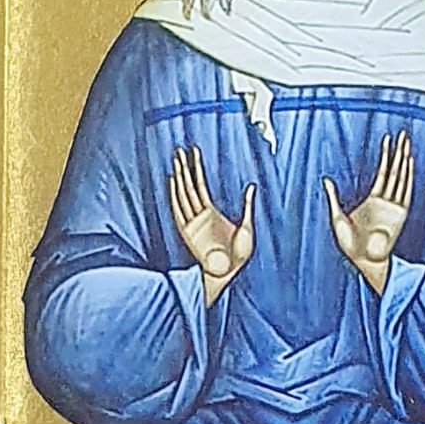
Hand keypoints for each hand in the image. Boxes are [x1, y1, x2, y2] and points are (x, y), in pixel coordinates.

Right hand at [168, 145, 254, 305]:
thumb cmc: (238, 256)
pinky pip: (179, 209)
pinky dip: (174, 195)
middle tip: (179, 150)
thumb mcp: (248, 227)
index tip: (193, 152)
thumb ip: (247, 206)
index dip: (197, 168)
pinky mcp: (187, 231)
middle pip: (188, 185)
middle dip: (184, 167)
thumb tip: (251, 187)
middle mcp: (199, 215)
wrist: (227, 273)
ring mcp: (192, 222)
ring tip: (175, 159)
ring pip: (183, 193)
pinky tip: (173, 181)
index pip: (201, 184)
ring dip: (179, 176)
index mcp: (212, 213)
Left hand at [323, 130, 413, 294]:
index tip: (387, 140)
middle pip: (394, 170)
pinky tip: (409, 164)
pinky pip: (405, 191)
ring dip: (404, 160)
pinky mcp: (400, 214)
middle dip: (398, 152)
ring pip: (401, 177)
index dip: (385, 155)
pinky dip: (407, 177)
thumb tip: (325, 180)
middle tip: (403, 134)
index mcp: (373, 200)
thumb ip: (333, 197)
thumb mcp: (336, 217)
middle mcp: (385, 200)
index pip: (382, 172)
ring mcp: (394, 206)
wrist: (362, 260)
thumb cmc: (350, 244)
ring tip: (407, 143)